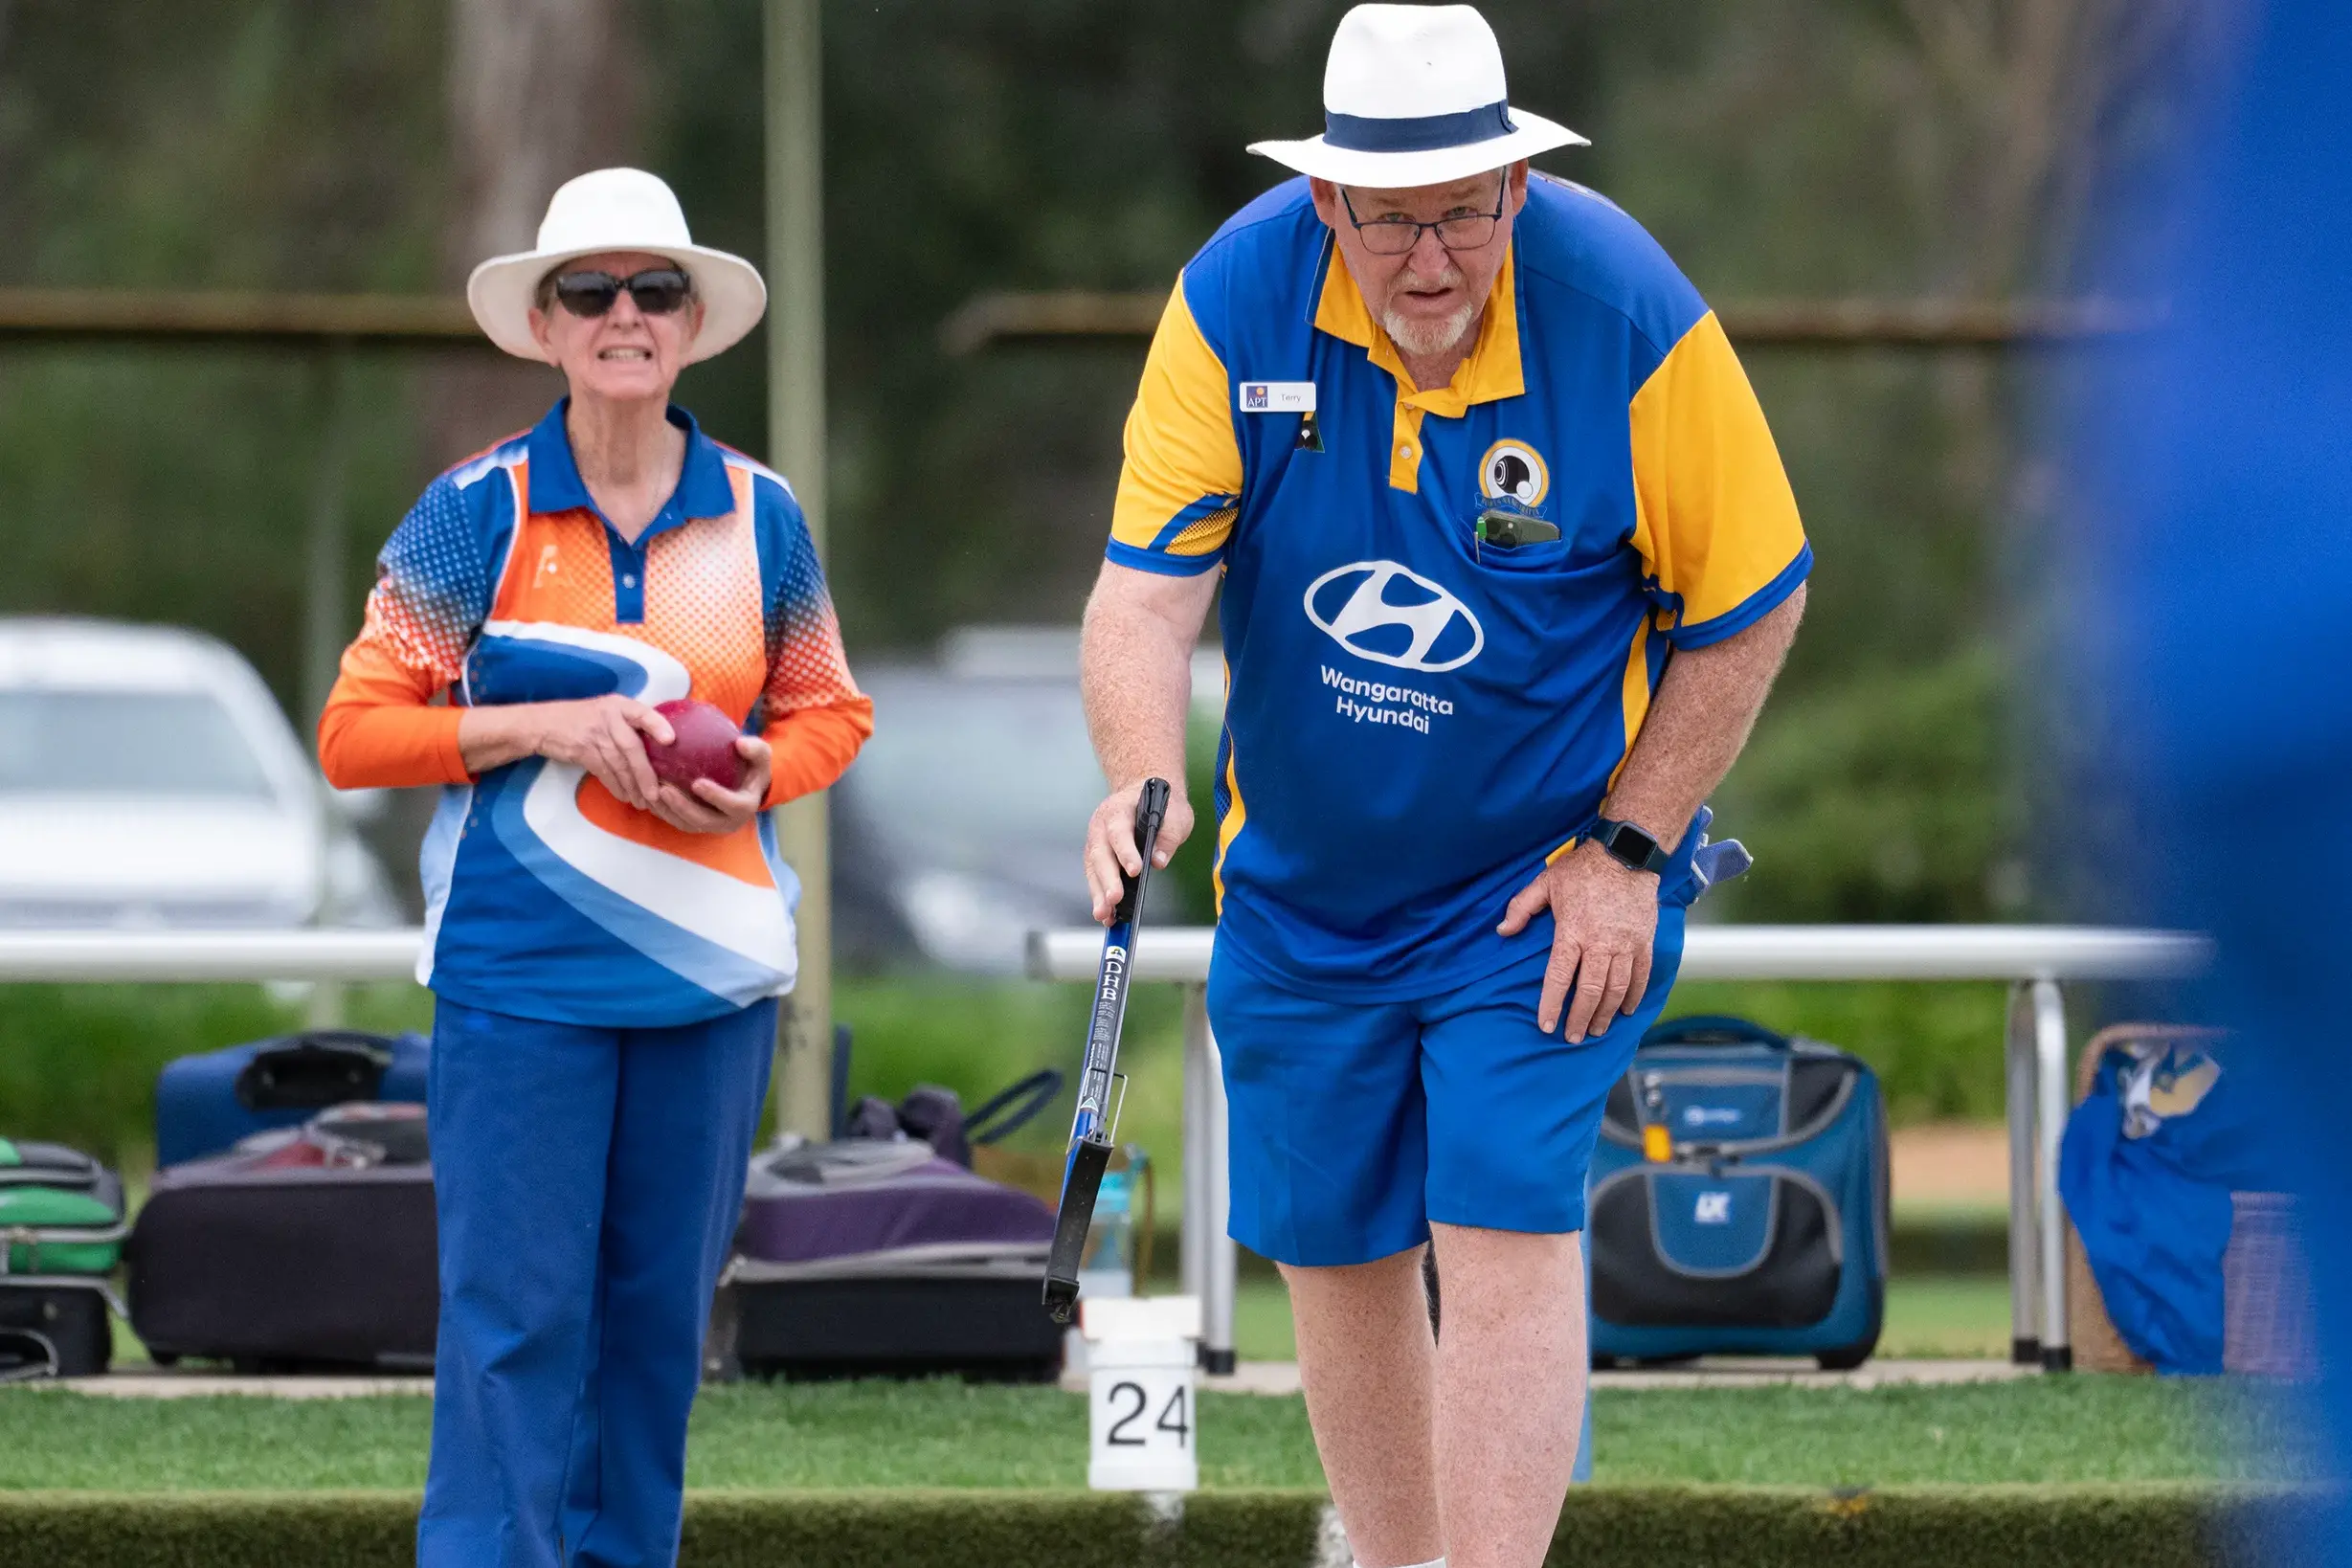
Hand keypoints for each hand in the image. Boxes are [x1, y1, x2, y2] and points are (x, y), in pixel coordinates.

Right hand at [528, 696, 675, 810]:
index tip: (671, 740)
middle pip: (631, 747)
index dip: (657, 725)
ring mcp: (595, 734)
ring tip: (643, 801)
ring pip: (618, 764)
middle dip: (645, 774)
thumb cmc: (585, 718)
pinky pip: (604, 772)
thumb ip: (630, 722)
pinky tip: (625, 796)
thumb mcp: (608, 711)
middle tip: (656, 794)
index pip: (642, 712)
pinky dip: (616, 786)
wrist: (544, 724)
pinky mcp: (582, 751)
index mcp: (619, 705)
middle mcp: (609, 717)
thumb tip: (663, 745)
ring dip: (632, 786)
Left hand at [648, 735, 773, 835]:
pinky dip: (662, 810)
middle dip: (682, 807)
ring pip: (685, 823)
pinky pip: (676, 821)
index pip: (732, 805)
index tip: (697, 782)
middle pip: (703, 820)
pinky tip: (648, 794)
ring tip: (651, 791)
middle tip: (664, 789)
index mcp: (745, 807)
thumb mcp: (761, 756)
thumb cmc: (752, 767)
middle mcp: (728, 822)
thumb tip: (741, 743)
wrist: (746, 786)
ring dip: (667, 810)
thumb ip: (755, 749)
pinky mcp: (696, 825)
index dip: (715, 797)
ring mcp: (710, 826)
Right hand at [1084, 779, 1194, 923]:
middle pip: (1101, 854)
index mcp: (1120, 810)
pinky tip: (1106, 915)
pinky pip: (1095, 878)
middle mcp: (1102, 826)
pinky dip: (1099, 896)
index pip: (1120, 832)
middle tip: (1114, 900)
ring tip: (1104, 915)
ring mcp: (1096, 842)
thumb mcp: (1175, 814)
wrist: (1143, 793)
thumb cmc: (1161, 804)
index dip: (1126, 852)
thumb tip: (1158, 860)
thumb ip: (1168, 835)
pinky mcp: (1096, 858)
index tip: (1134, 871)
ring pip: (1093, 870)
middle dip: (1107, 880)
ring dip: (1098, 893)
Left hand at [1497, 840, 1659, 1041]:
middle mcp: (1600, 944)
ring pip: (1616, 989)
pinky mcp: (1644, 942)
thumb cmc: (1583, 869)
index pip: (1559, 976)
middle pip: (1589, 991)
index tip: (1546, 1025)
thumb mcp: (1545, 882)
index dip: (1551, 1004)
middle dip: (1580, 1018)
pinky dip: (1634, 996)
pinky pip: (1641, 976)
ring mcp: (1626, 945)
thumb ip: (1521, 907)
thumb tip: (1502, 931)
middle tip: (1573, 1037)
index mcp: (1572, 932)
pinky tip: (1625, 1010)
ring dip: (1605, 1013)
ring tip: (1596, 1029)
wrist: (1627, 854)